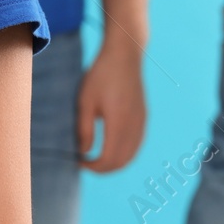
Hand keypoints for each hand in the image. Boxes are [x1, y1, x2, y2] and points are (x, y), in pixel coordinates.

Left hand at [77, 43, 145, 172]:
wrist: (124, 55)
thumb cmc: (101, 75)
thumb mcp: (85, 101)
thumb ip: (84, 129)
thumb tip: (83, 152)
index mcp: (119, 122)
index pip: (109, 159)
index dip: (94, 167)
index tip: (79, 162)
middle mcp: (134, 125)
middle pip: (122, 161)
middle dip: (103, 168)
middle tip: (86, 163)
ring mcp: (142, 121)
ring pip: (131, 155)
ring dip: (115, 162)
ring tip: (96, 158)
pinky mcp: (144, 117)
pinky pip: (137, 144)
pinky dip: (125, 153)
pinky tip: (112, 148)